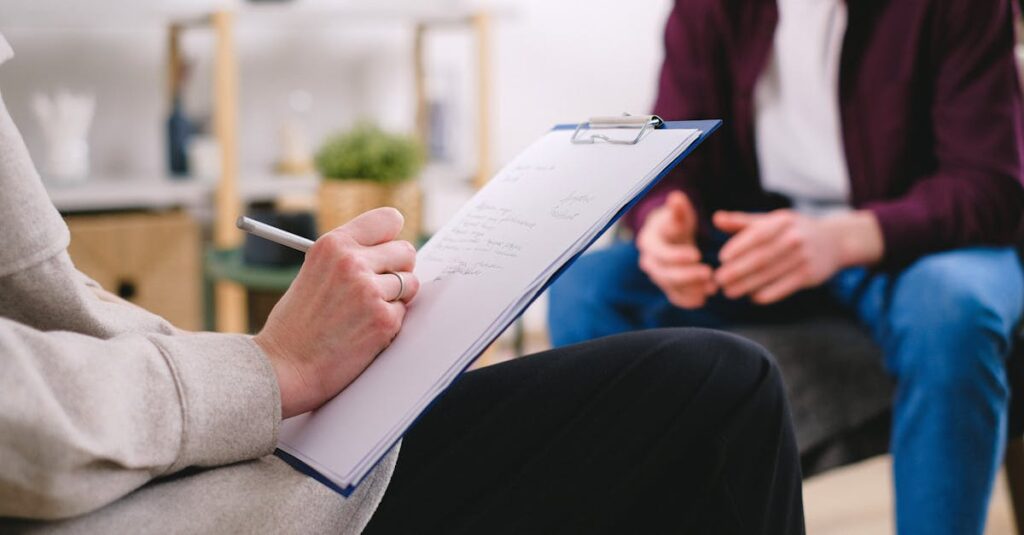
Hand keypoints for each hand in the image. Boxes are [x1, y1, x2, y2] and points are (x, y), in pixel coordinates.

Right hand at [255, 207, 420, 417]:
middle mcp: (352, 261)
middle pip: (406, 250)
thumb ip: (347, 259)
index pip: (388, 220)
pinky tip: (363, 332)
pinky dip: (389, 323)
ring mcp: (370, 290)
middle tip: (381, 286)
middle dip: (399, 269)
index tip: (388, 250)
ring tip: (365, 313)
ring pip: (410, 283)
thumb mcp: (313, 273)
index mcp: (333, 244)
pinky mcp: (383, 319)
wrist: (283, 366)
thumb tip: (387, 253)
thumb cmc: (296, 324)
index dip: (391, 238)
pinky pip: (404, 313)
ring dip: (395, 299)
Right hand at [636, 191, 715, 308]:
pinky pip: (675, 297)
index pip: (660, 253)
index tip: (696, 254)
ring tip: (712, 287)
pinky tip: (704, 299)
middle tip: (709, 274)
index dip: (676, 255)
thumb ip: (678, 209)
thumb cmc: (675, 221)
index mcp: (649, 242)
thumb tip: (676, 198)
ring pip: (671, 287)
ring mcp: (657, 276)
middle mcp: (649, 262)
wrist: (670, 236)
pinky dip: (688, 300)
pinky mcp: (667, 286)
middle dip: (687, 276)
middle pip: (664, 274)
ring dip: (691, 289)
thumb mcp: (678, 214)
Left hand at [713, 209, 882, 304]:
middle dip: (737, 271)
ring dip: (747, 285)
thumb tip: (716, 218)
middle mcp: (794, 238)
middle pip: (761, 257)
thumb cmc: (794, 230)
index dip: (738, 247)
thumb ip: (742, 222)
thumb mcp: (772, 220)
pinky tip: (752, 297)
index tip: (722, 258)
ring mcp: (804, 257)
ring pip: (770, 274)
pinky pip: (784, 287)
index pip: (757, 235)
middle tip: (719, 280)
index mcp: (782, 222)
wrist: (834, 241)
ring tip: (729, 292)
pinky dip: (767, 294)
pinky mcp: (809, 275)